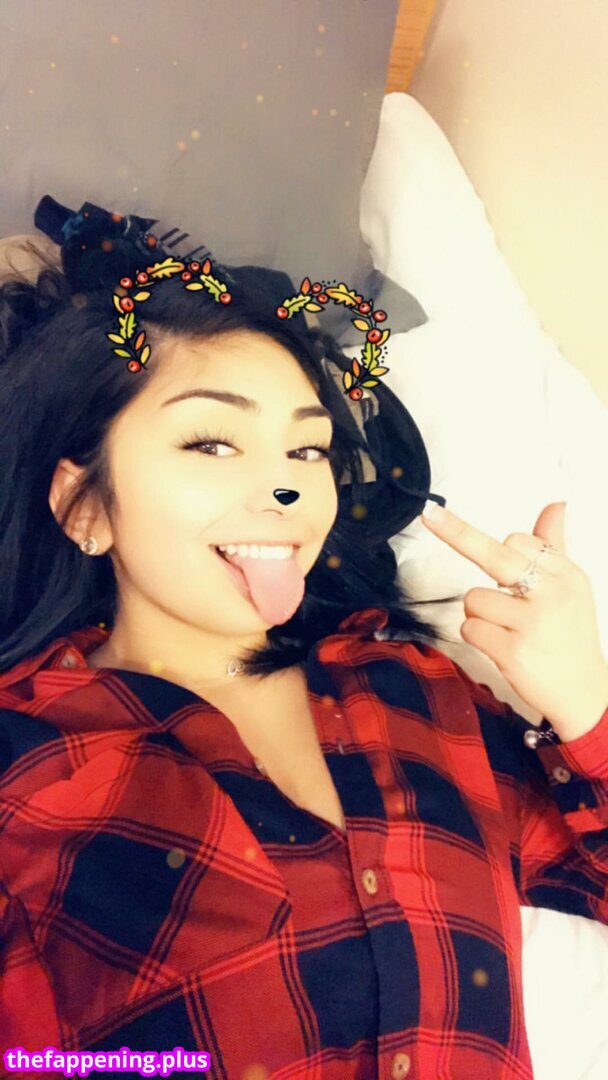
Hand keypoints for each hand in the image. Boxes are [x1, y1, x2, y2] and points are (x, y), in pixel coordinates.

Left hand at [421, 500, 607, 736]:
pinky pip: (469, 628)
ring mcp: (534, 623)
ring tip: (507, 630)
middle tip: (430, 514)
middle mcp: (553, 594)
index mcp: (567, 575)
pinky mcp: (514, 651)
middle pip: (495, 555)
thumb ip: (554, 547)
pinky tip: (502, 647)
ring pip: (474, 599)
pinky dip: (477, 637)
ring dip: (479, 614)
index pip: (519, 541)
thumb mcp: (571, 589)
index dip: (498, 550)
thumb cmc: (570, 637)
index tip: (473, 538)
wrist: (585, 695)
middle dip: (456, 533)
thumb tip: (556, 504)